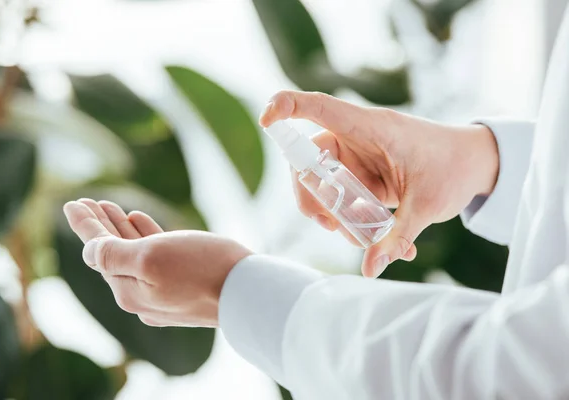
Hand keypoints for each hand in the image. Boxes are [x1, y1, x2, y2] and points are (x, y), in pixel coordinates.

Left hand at [63, 199, 251, 326]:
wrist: (249, 292)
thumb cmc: (202, 269)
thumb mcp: (151, 258)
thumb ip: (114, 255)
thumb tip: (88, 253)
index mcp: (128, 289)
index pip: (97, 252)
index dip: (85, 224)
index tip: (72, 202)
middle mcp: (142, 295)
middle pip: (113, 254)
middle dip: (100, 226)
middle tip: (87, 201)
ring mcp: (164, 292)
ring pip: (134, 254)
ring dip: (120, 229)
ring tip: (110, 206)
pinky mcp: (184, 286)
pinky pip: (156, 258)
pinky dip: (144, 238)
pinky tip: (139, 220)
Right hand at [260, 91, 498, 276]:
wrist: (475, 164)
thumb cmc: (454, 169)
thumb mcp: (427, 205)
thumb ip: (396, 237)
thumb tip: (369, 270)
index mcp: (371, 127)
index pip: (319, 107)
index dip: (287, 107)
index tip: (266, 120)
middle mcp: (356, 138)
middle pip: (308, 158)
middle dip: (310, 196)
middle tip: (330, 225)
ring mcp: (356, 157)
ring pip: (319, 182)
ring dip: (330, 213)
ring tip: (358, 238)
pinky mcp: (360, 174)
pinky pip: (339, 197)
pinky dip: (348, 220)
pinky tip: (375, 239)